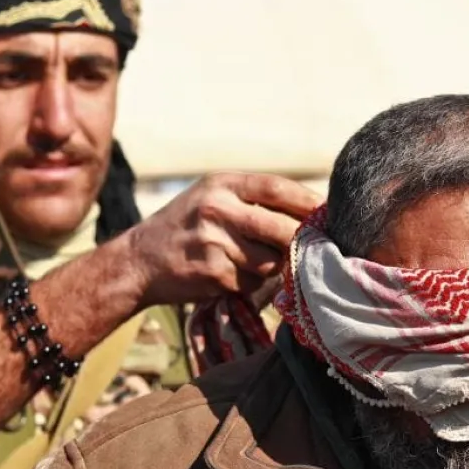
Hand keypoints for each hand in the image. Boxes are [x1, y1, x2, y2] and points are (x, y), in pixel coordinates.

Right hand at [115, 172, 321, 306]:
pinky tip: (231, 276)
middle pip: (283, 227)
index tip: (330, 213)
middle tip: (317, 250)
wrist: (138, 261)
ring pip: (271, 260)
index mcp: (221, 184)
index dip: (308, 201)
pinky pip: (252, 282)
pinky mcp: (213, 272)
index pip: (277, 187)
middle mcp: (218, 208)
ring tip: (252, 262)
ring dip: (273, 267)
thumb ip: (253, 202)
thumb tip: (312, 214)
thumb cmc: (185, 229)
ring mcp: (215, 241)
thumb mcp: (212, 200)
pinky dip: (251, 284)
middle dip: (303, 242)